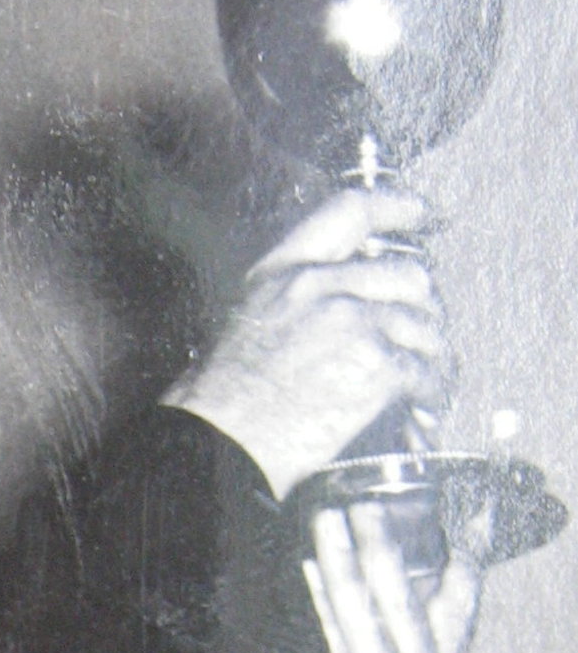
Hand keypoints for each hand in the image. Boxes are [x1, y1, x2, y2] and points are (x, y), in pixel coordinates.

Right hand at [164, 190, 452, 499]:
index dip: (394, 206)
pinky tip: (422, 408)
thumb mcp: (247, 324)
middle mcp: (321, 288)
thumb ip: (295, 301)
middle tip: (424, 334)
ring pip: (423, 325)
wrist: (220, 446)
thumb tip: (346, 302)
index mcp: (285, 274)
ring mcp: (353, 324)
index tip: (421, 213)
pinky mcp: (376, 367)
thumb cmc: (220, 404)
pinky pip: (425, 372)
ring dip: (431, 355)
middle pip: (405, 275)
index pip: (350, 213)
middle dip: (424, 306)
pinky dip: (430, 391)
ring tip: (426, 382)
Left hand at [302, 499, 484, 652]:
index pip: (462, 609)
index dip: (469, 550)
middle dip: (385, 548)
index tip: (466, 497)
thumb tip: (381, 588)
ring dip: (346, 566)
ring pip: (370, 625)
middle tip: (363, 496)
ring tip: (328, 519)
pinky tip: (309, 572)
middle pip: (408, 609)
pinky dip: (324, 609)